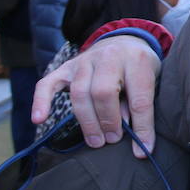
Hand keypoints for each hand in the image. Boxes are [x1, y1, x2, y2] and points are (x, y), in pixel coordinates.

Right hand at [31, 36, 161, 154]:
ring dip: (87, 122)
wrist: (125, 39)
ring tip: (97, 141)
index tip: (143, 150)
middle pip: (103, 92)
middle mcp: (109, 57)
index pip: (138, 98)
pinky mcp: (66, 67)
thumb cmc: (139, 66)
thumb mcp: (150, 79)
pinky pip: (47, 84)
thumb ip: (138, 102)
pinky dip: (41, 102)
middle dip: (108, 121)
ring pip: (79, 93)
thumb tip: (127, 129)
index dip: (141, 127)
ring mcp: (85, 61)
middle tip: (113, 140)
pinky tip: (39, 120)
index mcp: (137, 60)